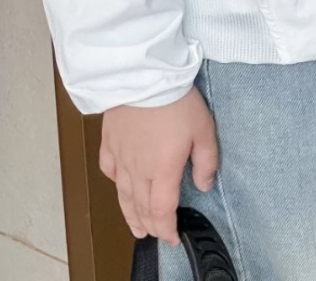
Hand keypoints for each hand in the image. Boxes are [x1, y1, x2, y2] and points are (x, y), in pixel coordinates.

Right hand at [100, 87, 217, 244]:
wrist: (143, 76)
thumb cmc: (176, 100)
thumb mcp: (204, 129)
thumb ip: (206, 161)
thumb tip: (205, 185)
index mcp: (163, 171)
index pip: (163, 211)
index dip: (167, 229)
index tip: (172, 238)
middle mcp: (138, 170)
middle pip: (141, 207)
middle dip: (149, 225)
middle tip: (153, 234)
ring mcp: (121, 157)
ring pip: (123, 195)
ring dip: (129, 214)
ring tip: (135, 226)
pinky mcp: (109, 142)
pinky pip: (109, 169)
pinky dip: (115, 183)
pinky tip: (118, 185)